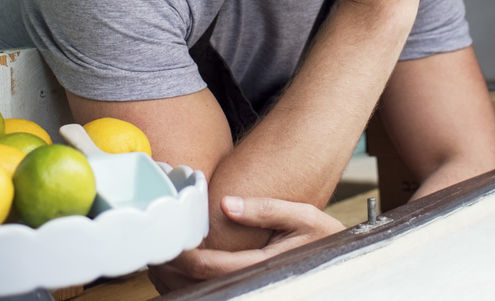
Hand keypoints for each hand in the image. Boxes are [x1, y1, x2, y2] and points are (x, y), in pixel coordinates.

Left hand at [147, 195, 345, 291]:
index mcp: (263, 265)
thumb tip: (225, 202)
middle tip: (151, 250)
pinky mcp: (249, 288)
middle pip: (198, 285)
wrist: (342, 259)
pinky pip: (212, 293)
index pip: (210, 267)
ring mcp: (250, 288)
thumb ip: (266, 209)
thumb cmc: (325, 236)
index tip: (166, 240)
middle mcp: (253, 282)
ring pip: (201, 294)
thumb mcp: (303, 216)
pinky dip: (189, 285)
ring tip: (159, 260)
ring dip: (175, 281)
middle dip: (171, 270)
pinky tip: (180, 271)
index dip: (183, 256)